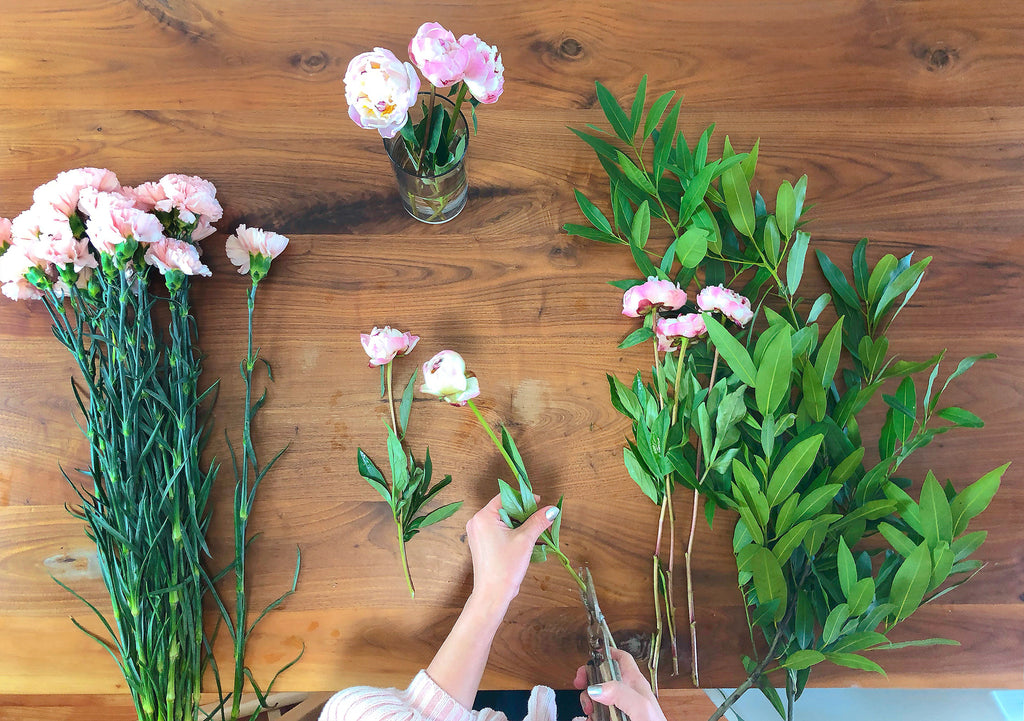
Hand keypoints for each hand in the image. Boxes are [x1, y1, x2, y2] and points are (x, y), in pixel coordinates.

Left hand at [465, 493, 557, 607]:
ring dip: (521, 524)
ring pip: (504, 521)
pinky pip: (500, 531)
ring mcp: (479, 534)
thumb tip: (552, 509)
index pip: (505, 497)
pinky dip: (514, 533)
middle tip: (540, 518)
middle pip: (505, 509)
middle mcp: (477, 522)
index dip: (524, 498)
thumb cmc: (505, 566)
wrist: (493, 594)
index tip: (539, 503)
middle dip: (524, 513)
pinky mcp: (483, 544)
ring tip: (537, 531)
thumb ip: (539, 521)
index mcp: (483, 517)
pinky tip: (528, 540)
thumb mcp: (525, 539)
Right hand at [574, 648, 666, 720]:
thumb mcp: (641, 707)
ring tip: (588, 711)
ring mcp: (620, 709)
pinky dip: (590, 715)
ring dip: (588, 700)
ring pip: (598, 697)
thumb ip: (621, 693)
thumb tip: (596, 687)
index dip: (605, 653)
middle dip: (589, 679)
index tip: (589, 658)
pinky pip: (598, 714)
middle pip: (603, 676)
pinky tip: (590, 720)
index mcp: (635, 684)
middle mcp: (627, 693)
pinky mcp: (614, 720)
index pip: (620, 658)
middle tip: (579, 686)